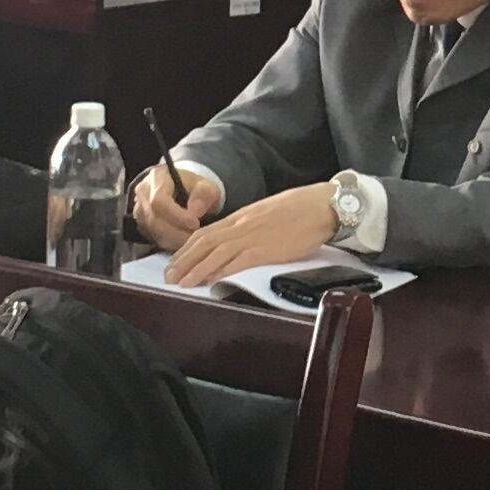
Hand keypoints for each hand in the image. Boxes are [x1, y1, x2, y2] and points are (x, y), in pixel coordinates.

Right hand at [130, 161, 220, 253]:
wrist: (184, 190)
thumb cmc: (195, 187)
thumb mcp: (206, 185)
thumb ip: (204, 195)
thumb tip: (195, 212)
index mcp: (157, 177)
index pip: (159, 200)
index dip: (177, 216)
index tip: (195, 223)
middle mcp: (143, 193)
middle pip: (154, 219)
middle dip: (178, 232)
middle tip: (197, 236)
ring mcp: (140, 210)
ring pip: (154, 232)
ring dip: (175, 240)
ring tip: (193, 240)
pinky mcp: (142, 224)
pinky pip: (154, 238)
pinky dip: (170, 243)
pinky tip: (184, 242)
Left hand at [166, 184, 343, 289]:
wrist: (322, 205)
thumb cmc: (300, 209)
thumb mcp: (267, 214)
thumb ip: (250, 226)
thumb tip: (238, 240)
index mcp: (241, 217)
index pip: (205, 232)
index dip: (186, 248)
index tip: (175, 261)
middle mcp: (241, 225)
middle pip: (204, 243)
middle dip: (183, 261)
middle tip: (168, 277)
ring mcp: (252, 236)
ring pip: (215, 253)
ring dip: (196, 269)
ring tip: (181, 283)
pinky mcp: (266, 249)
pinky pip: (238, 261)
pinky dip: (221, 271)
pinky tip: (210, 280)